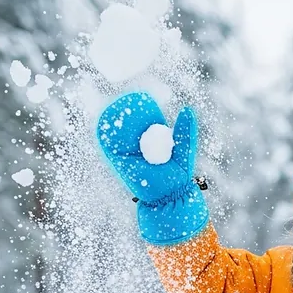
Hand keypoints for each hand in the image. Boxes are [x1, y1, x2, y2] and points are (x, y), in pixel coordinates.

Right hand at [96, 91, 208, 244]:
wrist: (169, 196)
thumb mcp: (183, 149)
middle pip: (128, 125)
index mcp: (153, 142)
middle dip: (125, 111)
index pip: (144, 121)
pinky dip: (106, 131)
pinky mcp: (119, 161)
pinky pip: (108, 144)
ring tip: (115, 104)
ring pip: (117, 132)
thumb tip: (187, 109)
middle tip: (125, 97)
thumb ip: (185, 131)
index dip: (140, 109)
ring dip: (114, 119)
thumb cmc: (178, 176)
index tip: (140, 96)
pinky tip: (106, 118)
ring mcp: (127, 153)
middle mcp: (138, 147)